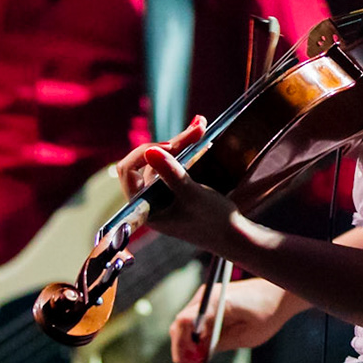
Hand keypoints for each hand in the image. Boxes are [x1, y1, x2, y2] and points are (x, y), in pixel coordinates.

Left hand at [114, 116, 241, 254]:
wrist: (234, 236)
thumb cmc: (213, 222)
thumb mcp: (192, 196)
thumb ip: (171, 174)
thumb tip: (149, 150)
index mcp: (144, 207)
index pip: (128, 170)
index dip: (144, 153)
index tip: (171, 147)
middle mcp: (149, 199)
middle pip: (148, 160)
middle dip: (172, 143)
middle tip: (198, 129)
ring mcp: (162, 192)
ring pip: (163, 159)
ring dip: (181, 142)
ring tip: (201, 126)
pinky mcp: (175, 187)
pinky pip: (174, 163)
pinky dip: (186, 149)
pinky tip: (198, 136)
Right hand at [169, 275, 296, 362]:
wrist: (281, 293)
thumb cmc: (268, 313)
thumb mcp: (247, 336)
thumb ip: (222, 344)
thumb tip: (201, 356)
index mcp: (215, 302)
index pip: (184, 321)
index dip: (180, 344)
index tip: (183, 362)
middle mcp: (207, 296)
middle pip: (182, 323)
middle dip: (182, 347)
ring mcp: (209, 297)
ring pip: (188, 323)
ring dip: (188, 344)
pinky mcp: (213, 302)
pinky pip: (198, 321)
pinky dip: (197, 337)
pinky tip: (201, 354)